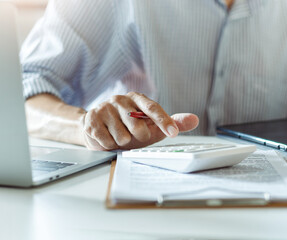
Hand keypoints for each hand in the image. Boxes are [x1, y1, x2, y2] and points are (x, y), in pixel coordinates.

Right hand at [80, 92, 198, 149]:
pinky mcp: (91, 119)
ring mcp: (104, 108)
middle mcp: (120, 100)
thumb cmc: (129, 127)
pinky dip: (109, 145)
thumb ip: (173, 122)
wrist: (96, 127)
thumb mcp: (152, 125)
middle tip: (133, 135)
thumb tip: (195, 120)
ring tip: (118, 135)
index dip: (164, 121)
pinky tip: (107, 137)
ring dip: (122, 142)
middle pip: (137, 127)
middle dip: (138, 137)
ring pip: (122, 137)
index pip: (153, 108)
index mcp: (137, 98)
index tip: (173, 132)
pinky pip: (107, 141)